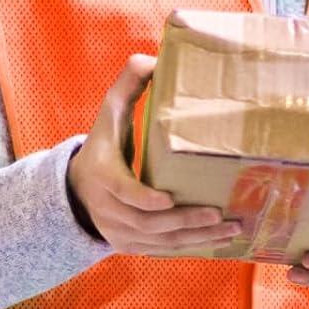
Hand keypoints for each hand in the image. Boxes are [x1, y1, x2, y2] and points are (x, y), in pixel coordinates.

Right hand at [66, 54, 240, 254]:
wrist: (77, 189)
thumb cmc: (103, 144)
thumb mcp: (109, 113)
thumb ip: (128, 86)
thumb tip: (151, 58)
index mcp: (102, 175)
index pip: (122, 192)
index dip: (143, 198)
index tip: (167, 199)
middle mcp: (108, 209)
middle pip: (147, 222)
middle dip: (184, 221)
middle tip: (218, 214)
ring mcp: (119, 231)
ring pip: (159, 242)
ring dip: (196, 238)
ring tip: (231, 230)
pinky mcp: (131, 245)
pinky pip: (162, 250)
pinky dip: (191, 247)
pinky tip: (220, 242)